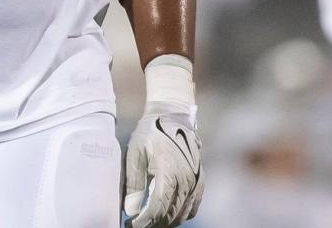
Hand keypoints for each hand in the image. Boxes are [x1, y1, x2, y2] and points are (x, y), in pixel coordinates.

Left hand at [124, 55, 203, 227]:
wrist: (172, 116)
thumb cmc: (150, 133)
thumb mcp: (135, 153)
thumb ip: (133, 182)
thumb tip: (131, 209)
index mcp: (168, 172)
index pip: (157, 208)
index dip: (144, 221)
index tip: (132, 225)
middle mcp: (186, 179)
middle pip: (170, 214)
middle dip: (153, 223)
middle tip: (138, 223)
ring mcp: (195, 180)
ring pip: (182, 213)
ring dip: (166, 220)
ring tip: (150, 219)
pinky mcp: (200, 180)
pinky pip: (193, 206)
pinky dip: (181, 213)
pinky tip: (168, 212)